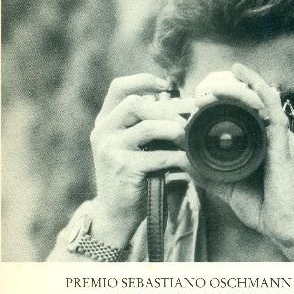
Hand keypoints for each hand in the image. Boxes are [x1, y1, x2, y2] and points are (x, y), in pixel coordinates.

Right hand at [89, 74, 188, 247]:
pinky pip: (156, 156)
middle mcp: (103, 132)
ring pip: (146, 127)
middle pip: (135, 104)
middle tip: (191, 114)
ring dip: (173, 129)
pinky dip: (176, 156)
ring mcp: (109, 150)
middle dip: (167, 107)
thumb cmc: (132, 177)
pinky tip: (188, 159)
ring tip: (189, 136)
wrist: (116, 213)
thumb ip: (146, 125)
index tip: (167, 84)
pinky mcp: (122, 168)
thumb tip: (180, 103)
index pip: (118, 88)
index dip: (143, 80)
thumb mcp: (133, 147)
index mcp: (105, 122)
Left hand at [191, 64, 293, 259]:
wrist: (285, 227)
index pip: (246, 116)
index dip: (227, 104)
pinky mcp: (283, 141)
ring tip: (216, 82)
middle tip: (203, 92)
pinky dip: (257, 89)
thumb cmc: (265, 210)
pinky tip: (242, 76)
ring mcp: (280, 137)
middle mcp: (274, 137)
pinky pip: (272, 107)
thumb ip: (209, 175)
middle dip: (229, 92)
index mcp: (264, 146)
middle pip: (253, 104)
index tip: (200, 102)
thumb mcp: (230, 187)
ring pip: (261, 100)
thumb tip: (186, 162)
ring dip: (238, 87)